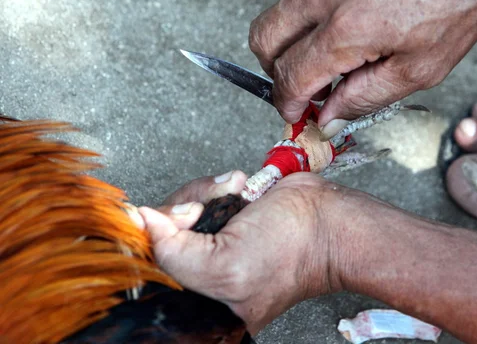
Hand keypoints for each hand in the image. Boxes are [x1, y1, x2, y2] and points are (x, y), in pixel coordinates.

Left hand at [138, 171, 345, 333]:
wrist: (328, 218)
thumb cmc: (292, 252)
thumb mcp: (225, 269)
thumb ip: (173, 253)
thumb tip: (140, 223)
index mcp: (202, 300)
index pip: (152, 270)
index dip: (153, 242)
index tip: (172, 222)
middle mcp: (204, 271)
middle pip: (160, 236)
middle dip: (181, 212)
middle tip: (205, 210)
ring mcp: (214, 239)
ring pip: (178, 210)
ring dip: (203, 193)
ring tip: (234, 193)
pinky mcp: (226, 214)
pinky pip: (199, 193)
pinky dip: (213, 184)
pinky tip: (239, 186)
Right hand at [249, 0, 476, 135]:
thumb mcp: (422, 68)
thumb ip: (366, 97)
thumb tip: (331, 116)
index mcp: (348, 28)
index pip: (290, 77)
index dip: (287, 104)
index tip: (296, 114)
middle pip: (263, 40)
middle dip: (274, 72)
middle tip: (303, 88)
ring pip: (281, 13)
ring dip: (294, 44)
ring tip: (333, 58)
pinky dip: (314, 17)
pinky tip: (349, 23)